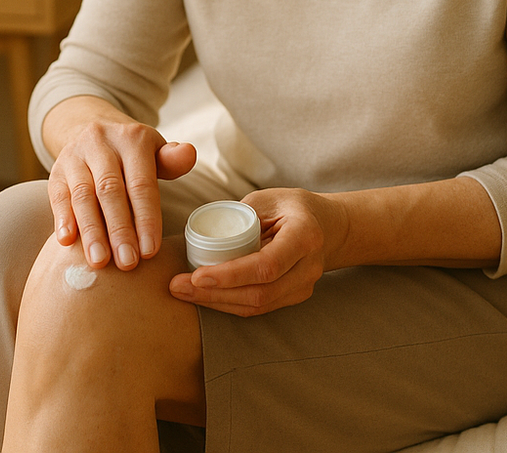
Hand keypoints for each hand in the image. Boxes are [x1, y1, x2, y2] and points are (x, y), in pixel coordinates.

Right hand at [44, 96, 197, 271]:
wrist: (89, 128)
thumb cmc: (131, 153)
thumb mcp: (154, 151)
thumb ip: (171, 160)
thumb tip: (189, 155)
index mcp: (132, 139)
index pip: (141, 184)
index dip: (146, 219)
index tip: (149, 251)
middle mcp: (101, 143)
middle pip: (110, 191)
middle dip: (119, 230)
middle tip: (127, 263)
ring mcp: (75, 156)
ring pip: (83, 195)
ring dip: (91, 231)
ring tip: (99, 262)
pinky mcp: (56, 170)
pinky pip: (58, 195)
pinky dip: (63, 219)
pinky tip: (67, 242)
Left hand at [168, 187, 346, 316]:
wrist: (330, 227)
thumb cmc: (292, 207)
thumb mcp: (267, 199)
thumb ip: (239, 217)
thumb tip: (200, 237)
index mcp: (304, 236)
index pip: (266, 265)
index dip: (230, 275)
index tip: (196, 275)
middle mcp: (308, 267)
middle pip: (259, 293)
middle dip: (214, 294)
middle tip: (176, 287)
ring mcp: (303, 287)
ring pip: (257, 305)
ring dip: (217, 302)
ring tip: (182, 292)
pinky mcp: (294, 297)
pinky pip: (259, 307)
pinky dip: (228, 303)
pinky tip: (203, 295)